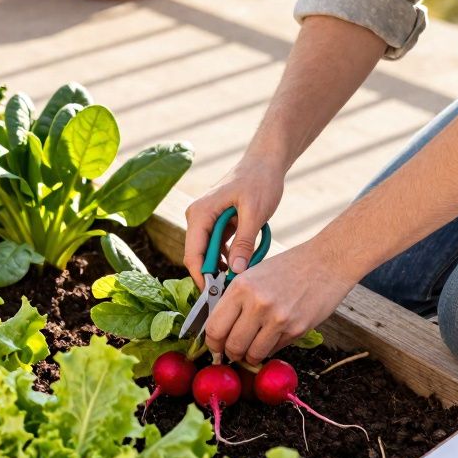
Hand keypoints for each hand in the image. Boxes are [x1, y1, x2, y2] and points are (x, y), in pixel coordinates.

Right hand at [184, 161, 284, 288]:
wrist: (265, 162)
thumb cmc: (259, 181)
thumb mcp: (254, 212)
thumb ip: (243, 242)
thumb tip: (235, 270)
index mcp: (199, 214)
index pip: (192, 254)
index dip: (202, 277)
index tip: (217, 296)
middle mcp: (197, 218)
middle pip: (197, 257)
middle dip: (212, 276)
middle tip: (231, 293)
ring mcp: (205, 220)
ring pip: (207, 254)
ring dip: (221, 268)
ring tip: (240, 280)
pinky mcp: (216, 223)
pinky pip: (217, 247)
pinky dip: (228, 258)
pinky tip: (243, 265)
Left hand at [204, 240, 357, 365]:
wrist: (325, 263)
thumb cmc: (288, 267)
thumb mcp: (253, 275)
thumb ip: (235, 300)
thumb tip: (219, 329)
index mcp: (241, 287)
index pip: (214, 328)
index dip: (212, 343)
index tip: (216, 346)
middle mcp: (257, 304)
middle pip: (232, 346)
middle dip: (230, 354)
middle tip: (233, 352)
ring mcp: (278, 319)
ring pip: (252, 354)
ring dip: (250, 356)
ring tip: (252, 348)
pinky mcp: (296, 329)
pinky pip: (274, 350)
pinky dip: (270, 348)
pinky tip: (272, 337)